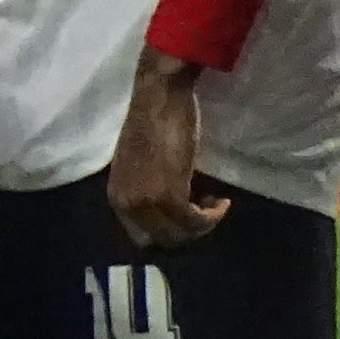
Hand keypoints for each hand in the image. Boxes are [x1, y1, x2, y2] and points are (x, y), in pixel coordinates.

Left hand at [106, 50, 228, 247]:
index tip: (188, 216)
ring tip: (214, 203)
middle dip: (188, 231)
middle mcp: (127, 204)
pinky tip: (222, 201)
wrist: (159, 98)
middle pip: (162, 240)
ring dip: (203, 224)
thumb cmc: (153, 124)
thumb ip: (148, 190)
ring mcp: (146, 201)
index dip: (168, 231)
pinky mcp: (169, 195)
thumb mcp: (143, 167)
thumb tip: (172, 213)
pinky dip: (213, 215)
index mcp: (117, 196)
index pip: (141, 237)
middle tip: (205, 210)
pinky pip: (196, 220)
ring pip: (180, 234)